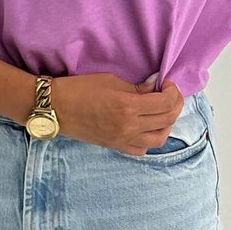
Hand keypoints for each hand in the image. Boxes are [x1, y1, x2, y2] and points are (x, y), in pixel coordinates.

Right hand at [48, 72, 184, 155]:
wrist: (55, 108)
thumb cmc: (80, 89)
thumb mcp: (111, 80)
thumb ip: (138, 87)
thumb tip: (156, 85)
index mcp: (128, 107)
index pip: (166, 103)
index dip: (173, 91)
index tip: (167, 83)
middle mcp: (129, 127)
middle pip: (167, 120)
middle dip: (175, 104)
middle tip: (170, 94)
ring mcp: (123, 140)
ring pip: (160, 139)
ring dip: (167, 124)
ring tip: (162, 111)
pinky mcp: (116, 147)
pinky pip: (142, 149)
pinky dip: (151, 138)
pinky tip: (147, 126)